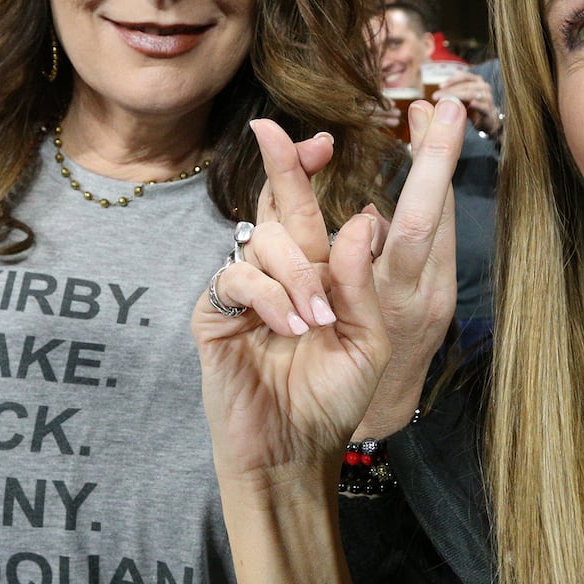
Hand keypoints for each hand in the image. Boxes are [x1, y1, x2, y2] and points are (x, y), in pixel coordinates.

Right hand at [191, 99, 464, 496]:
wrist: (293, 452)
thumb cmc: (332, 400)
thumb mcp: (367, 342)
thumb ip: (360, 284)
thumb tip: (362, 219)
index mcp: (319, 273)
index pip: (310, 210)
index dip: (309, 170)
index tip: (325, 141)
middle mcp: (280, 272)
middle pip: (279, 203)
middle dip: (283, 165)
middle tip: (274, 131)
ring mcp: (246, 291)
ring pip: (266, 240)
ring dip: (298, 274)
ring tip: (317, 321)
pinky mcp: (216, 314)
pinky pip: (238, 277)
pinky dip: (269, 296)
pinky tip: (289, 328)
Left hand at [434, 70, 501, 137]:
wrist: (488, 123)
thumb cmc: (471, 109)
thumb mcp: (459, 101)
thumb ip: (449, 97)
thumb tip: (428, 99)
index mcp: (476, 81)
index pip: (464, 76)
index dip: (452, 79)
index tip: (440, 86)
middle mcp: (483, 87)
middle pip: (466, 85)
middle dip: (450, 90)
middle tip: (435, 96)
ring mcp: (488, 99)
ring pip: (473, 94)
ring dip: (458, 97)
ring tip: (445, 102)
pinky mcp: (491, 112)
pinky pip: (484, 106)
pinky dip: (476, 105)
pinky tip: (468, 105)